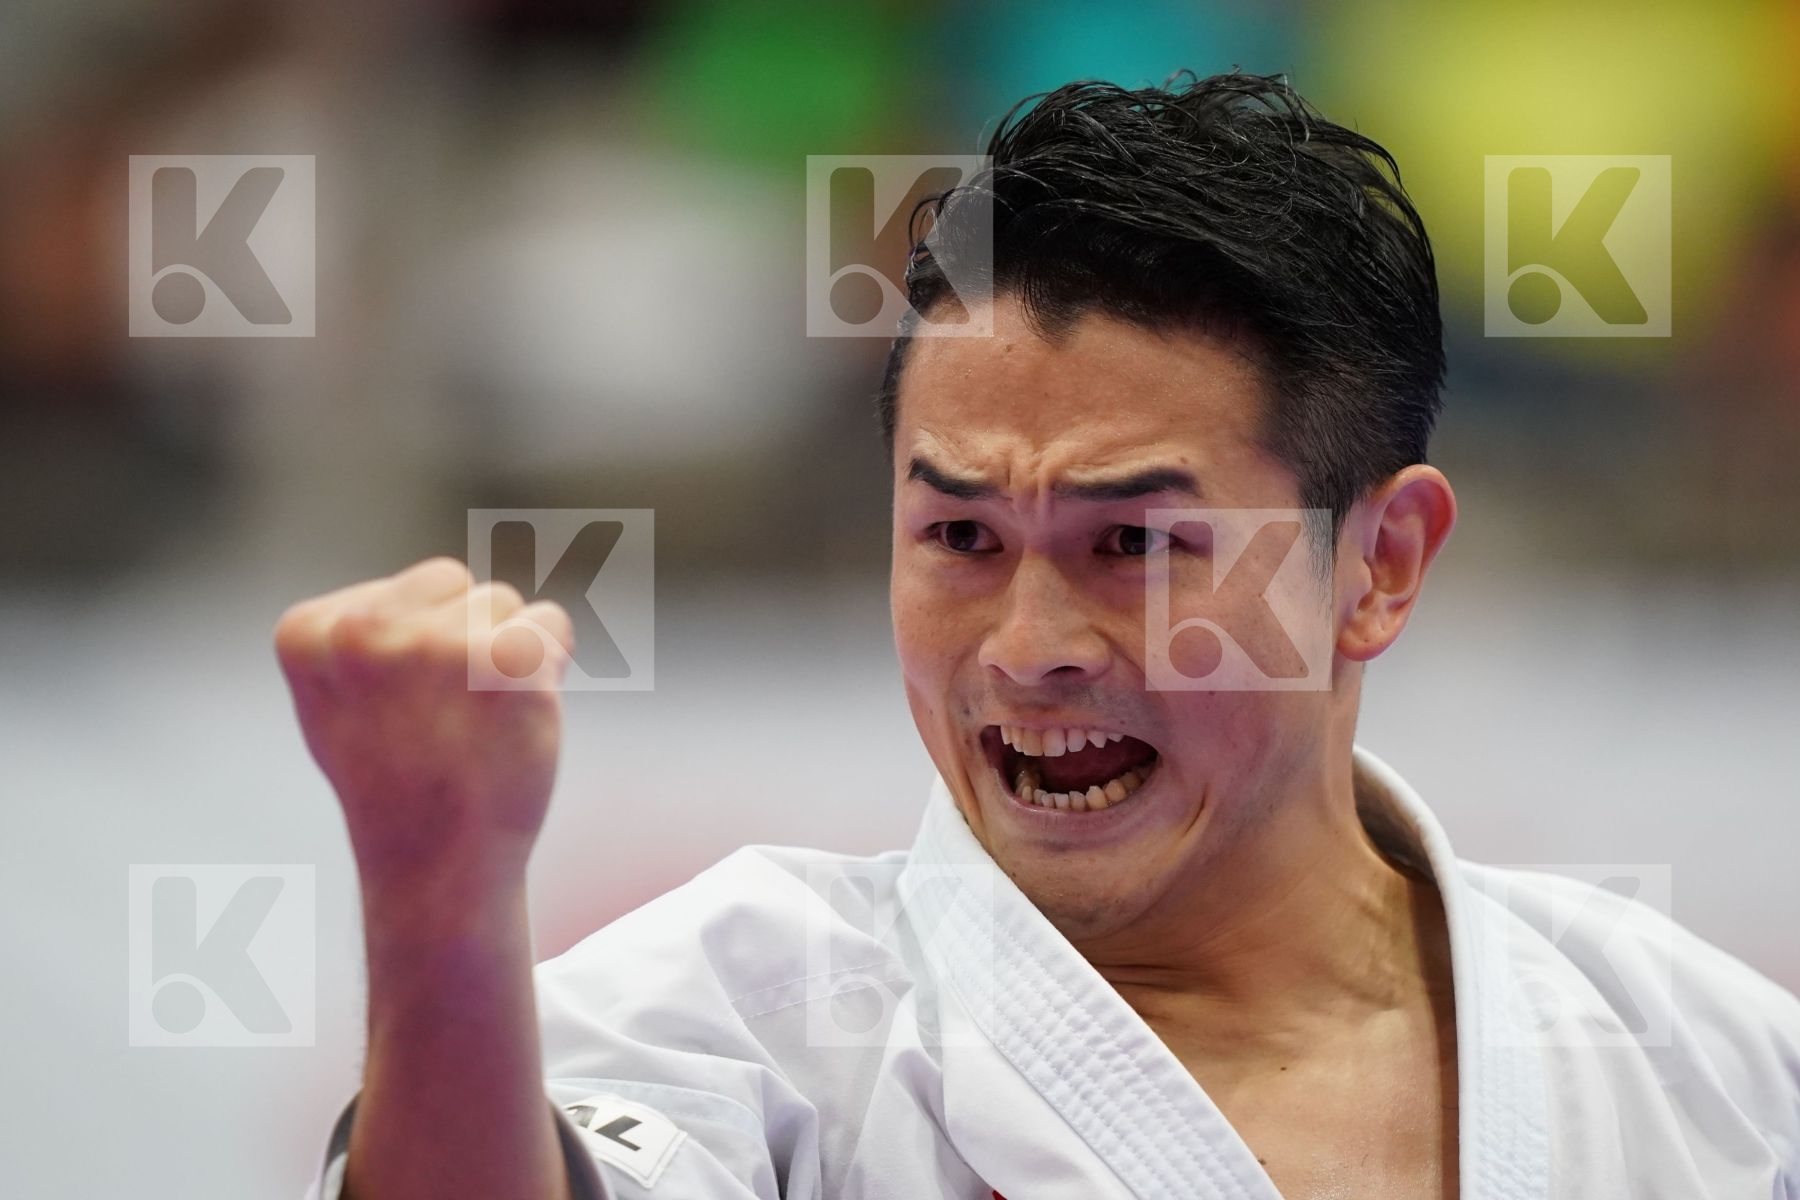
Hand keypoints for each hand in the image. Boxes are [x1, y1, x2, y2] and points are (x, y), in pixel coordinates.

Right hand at [274, 557, 574, 892]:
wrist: (439, 860)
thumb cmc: (394, 776)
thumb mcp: (339, 694)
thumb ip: (361, 627)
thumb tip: (438, 578)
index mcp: (308, 633)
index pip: (408, 587)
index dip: (419, 643)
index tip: (401, 706)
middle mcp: (363, 633)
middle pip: (453, 582)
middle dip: (463, 633)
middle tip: (446, 711)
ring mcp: (435, 646)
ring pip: (502, 601)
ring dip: (506, 652)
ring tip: (477, 718)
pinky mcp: (504, 663)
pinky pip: (551, 621)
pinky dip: (551, 661)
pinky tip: (520, 711)